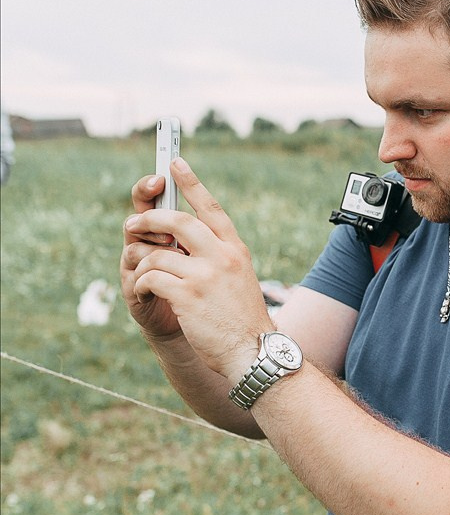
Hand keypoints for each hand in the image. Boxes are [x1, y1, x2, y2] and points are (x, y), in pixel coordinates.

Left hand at [123, 159, 270, 378]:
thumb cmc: (242, 320)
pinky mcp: (186, 296)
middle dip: (150, 218)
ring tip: (143, 275)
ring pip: (158, 252)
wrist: (252, 351)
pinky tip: (146, 292)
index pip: (211, 207)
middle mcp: (221, 256)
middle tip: (133, 223)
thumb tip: (183, 241)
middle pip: (178, 220)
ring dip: (143, 262)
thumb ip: (217, 257)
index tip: (174, 163)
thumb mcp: (239, 278)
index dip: (191, 182)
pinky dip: (142, 283)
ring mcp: (204, 275)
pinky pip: (151, 277)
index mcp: (234, 249)